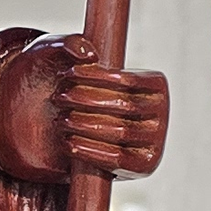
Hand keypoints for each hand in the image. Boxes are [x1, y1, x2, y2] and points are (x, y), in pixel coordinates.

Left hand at [0, 34, 168, 184]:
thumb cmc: (61, 85)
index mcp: (155, 85)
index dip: (94, 78)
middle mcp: (161, 113)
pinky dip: (90, 151)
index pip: (127, 81)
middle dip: (85, 101)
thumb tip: (89, 54)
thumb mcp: (59, 55)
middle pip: (123, 106)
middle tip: (58, 98)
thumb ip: (69, 43)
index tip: (65, 74)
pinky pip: (118, 160)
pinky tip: (68, 144)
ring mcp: (154, 142)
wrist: (49, 128)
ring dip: (84, 126)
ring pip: (119, 132)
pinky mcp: (141, 167)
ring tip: (60, 120)